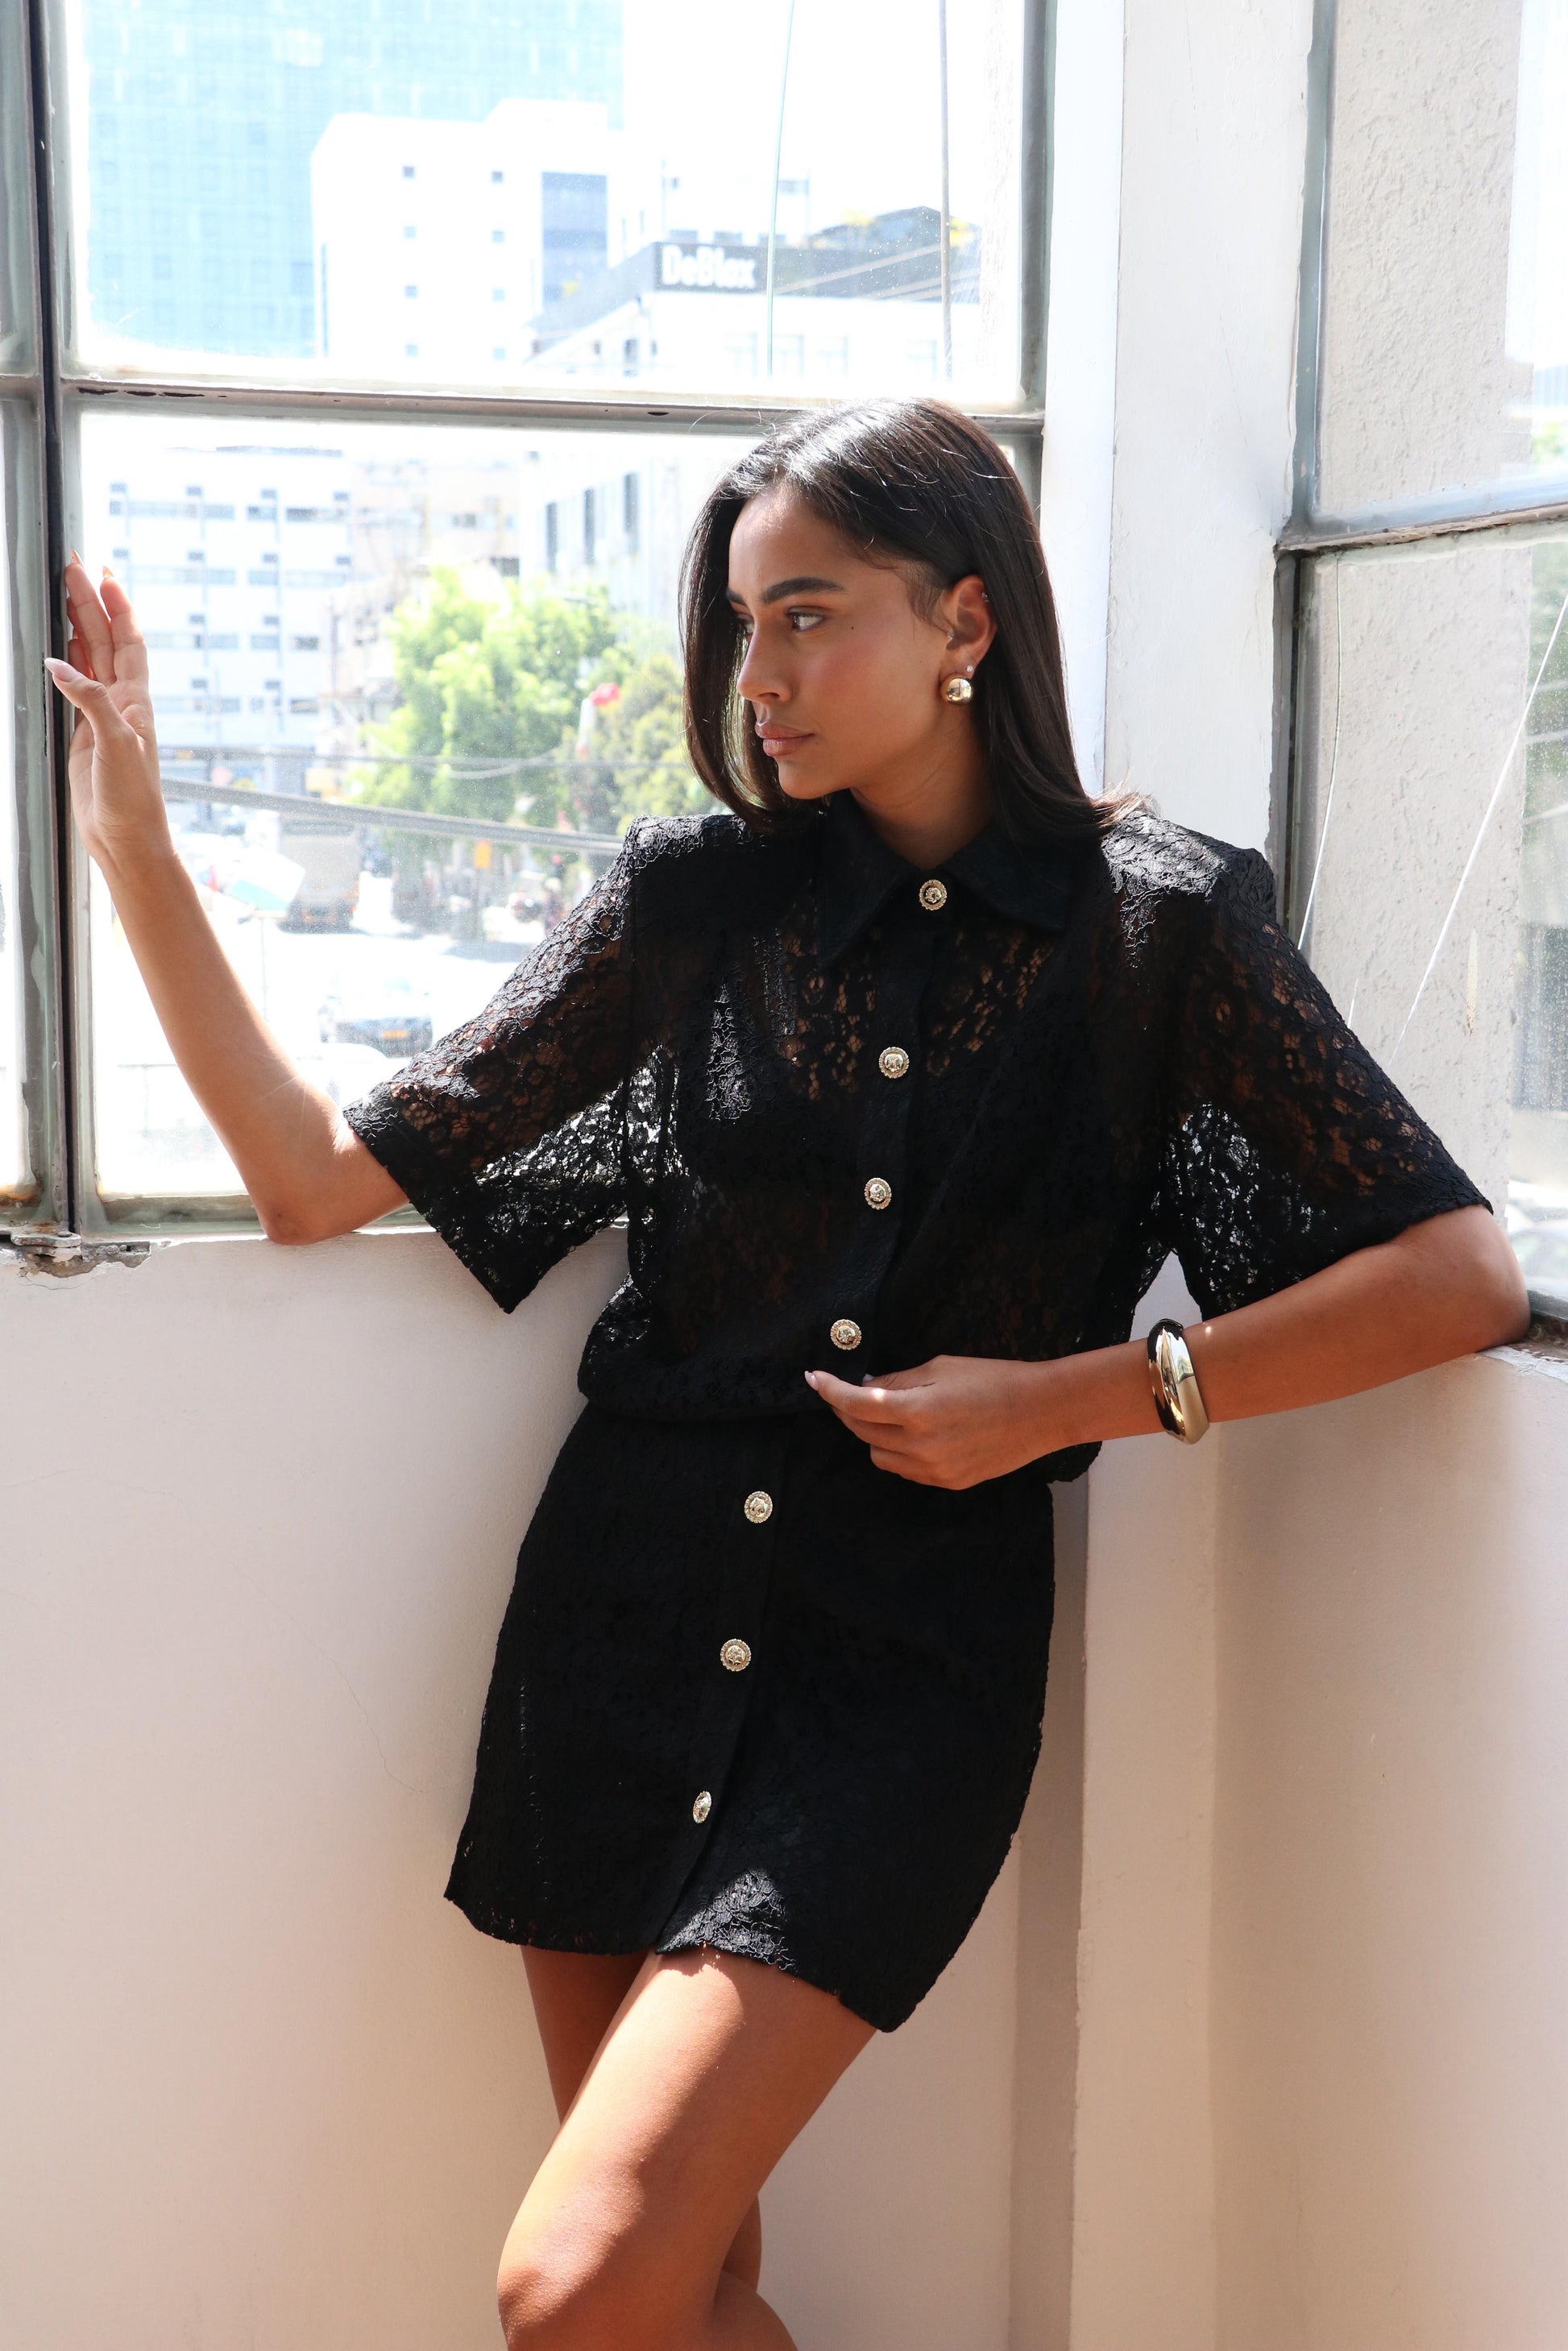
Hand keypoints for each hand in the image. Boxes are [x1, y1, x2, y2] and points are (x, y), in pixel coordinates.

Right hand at [44, 557, 171, 877]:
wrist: (127, 839)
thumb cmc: (132, 798)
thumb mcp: (115, 744)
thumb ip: (90, 701)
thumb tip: (59, 664)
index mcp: (136, 701)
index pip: (128, 640)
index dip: (118, 605)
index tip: (103, 572)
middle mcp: (122, 703)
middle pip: (105, 640)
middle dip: (90, 602)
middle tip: (72, 566)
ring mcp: (103, 716)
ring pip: (90, 658)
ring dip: (80, 624)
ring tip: (66, 592)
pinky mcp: (86, 734)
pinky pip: (76, 686)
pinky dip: (69, 661)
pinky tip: (62, 646)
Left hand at [806, 1354, 1061, 1486]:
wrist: (1041, 1412)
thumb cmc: (994, 1380)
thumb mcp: (941, 1368)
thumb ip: (899, 1381)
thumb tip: (866, 1387)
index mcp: (917, 1412)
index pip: (855, 1404)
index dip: (829, 1390)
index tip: (813, 1378)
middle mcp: (920, 1446)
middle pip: (861, 1432)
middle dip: (847, 1409)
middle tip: (845, 1391)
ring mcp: (934, 1469)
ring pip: (878, 1455)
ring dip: (872, 1434)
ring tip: (887, 1412)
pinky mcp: (947, 1482)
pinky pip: (904, 1469)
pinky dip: (897, 1451)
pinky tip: (911, 1433)